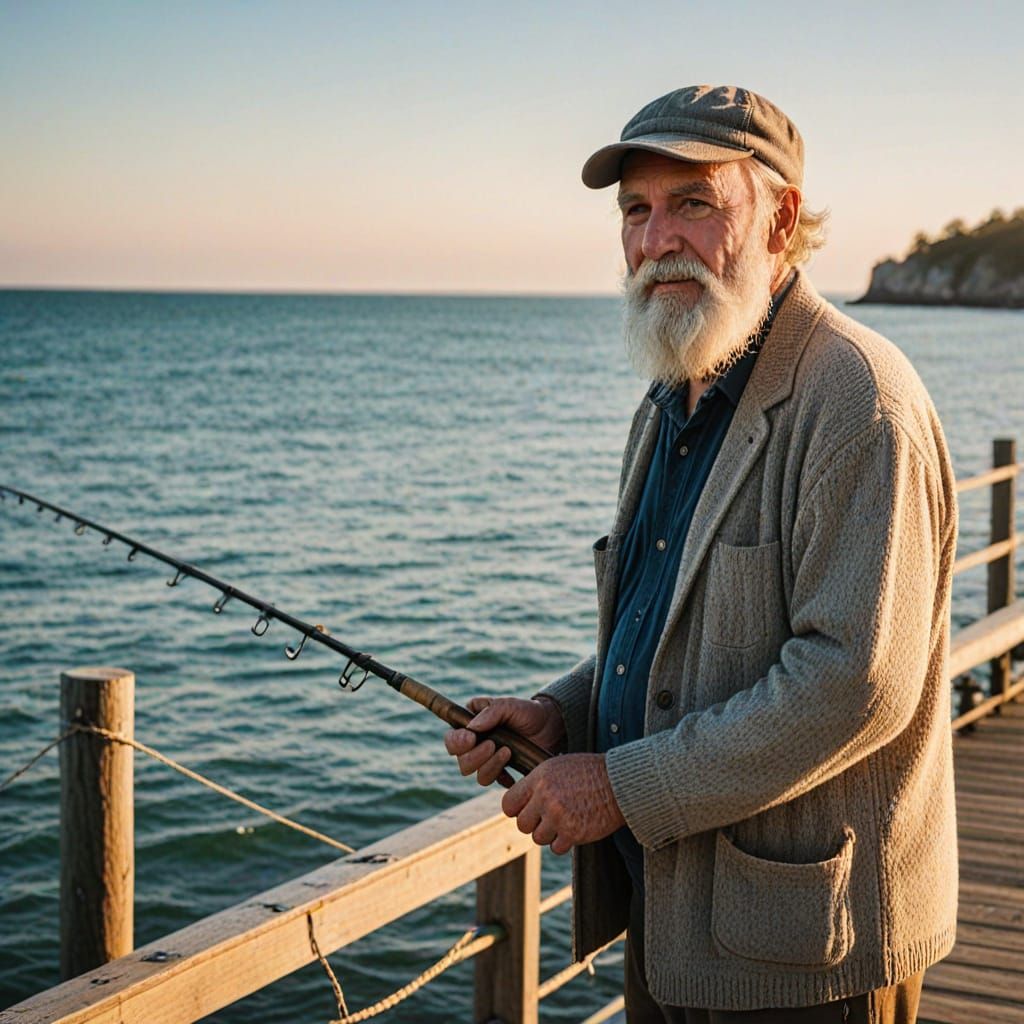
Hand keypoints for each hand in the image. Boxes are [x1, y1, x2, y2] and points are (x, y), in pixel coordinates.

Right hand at [444, 696, 564, 787]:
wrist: (550, 727)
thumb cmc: (527, 712)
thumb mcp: (510, 705)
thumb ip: (491, 712)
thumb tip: (472, 728)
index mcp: (471, 725)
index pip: (451, 739)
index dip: (456, 742)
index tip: (471, 738)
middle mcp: (476, 745)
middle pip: (462, 761)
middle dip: (475, 756)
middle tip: (493, 745)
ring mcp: (489, 761)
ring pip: (477, 775)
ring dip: (490, 766)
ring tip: (508, 752)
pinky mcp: (502, 773)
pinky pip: (496, 783)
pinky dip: (503, 778)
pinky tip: (512, 771)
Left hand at [501, 753, 624, 854]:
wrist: (618, 783)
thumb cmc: (589, 772)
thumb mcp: (558, 766)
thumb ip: (537, 783)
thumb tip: (520, 800)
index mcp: (539, 779)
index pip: (508, 804)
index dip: (516, 810)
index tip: (526, 810)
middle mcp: (545, 797)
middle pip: (522, 824)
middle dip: (533, 823)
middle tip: (548, 818)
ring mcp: (558, 816)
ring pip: (538, 838)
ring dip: (549, 834)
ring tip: (564, 821)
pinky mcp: (573, 833)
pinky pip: (556, 848)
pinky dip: (564, 842)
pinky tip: (574, 828)